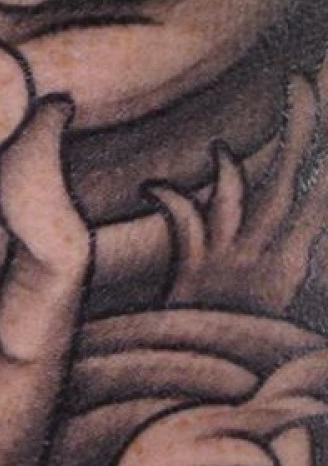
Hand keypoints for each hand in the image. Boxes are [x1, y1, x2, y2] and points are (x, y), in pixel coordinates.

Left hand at [152, 70, 327, 316]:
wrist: (220, 383)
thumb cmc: (230, 326)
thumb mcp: (257, 279)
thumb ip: (249, 233)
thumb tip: (241, 186)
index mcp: (290, 255)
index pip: (316, 190)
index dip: (319, 145)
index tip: (319, 92)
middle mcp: (268, 254)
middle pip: (290, 183)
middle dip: (300, 132)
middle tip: (304, 82)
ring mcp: (234, 263)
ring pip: (242, 204)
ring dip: (234, 173)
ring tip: (224, 146)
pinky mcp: (198, 277)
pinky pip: (188, 232)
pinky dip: (173, 206)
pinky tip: (154, 188)